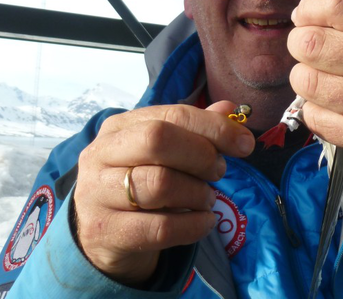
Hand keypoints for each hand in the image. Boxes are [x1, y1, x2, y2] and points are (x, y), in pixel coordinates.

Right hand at [73, 101, 254, 285]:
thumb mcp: (162, 153)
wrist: (102, 234)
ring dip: (198, 193)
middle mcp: (101, 154)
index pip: (173, 114)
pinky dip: (194, 225)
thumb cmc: (139, 182)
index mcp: (119, 127)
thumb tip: (229, 109)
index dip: (214, 128)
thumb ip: (194, 129)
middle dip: (202, 156)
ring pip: (160, 184)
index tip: (244, 144)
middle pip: (158, 140)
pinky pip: (162, 227)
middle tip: (218, 172)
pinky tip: (204, 222)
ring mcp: (97, 193)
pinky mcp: (107, 231)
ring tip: (206, 199)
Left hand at [287, 0, 342, 174]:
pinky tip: (330, 105)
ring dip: (304, 77)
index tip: (306, 16)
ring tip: (318, 77)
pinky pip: (314, 118)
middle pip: (312, 44)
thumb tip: (302, 14)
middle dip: (300, 43)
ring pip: (307, 82)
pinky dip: (314, 109)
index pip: (338, 5)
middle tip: (309, 48)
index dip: (310, 7)